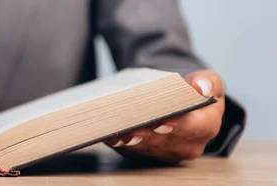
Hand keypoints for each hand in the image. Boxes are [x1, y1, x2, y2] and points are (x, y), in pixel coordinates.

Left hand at [104, 70, 224, 162]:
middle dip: (146, 134)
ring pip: (146, 147)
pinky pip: (132, 150)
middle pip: (163, 140)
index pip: (193, 128)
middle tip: (130, 127)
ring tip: (116, 131)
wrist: (182, 103)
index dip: (177, 125)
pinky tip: (109, 135)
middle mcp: (188, 145)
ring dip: (130, 140)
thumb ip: (208, 81)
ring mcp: (166, 152)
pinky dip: (120, 142)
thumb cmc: (195, 91)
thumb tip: (201, 87)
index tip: (161, 122)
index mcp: (206, 126)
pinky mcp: (149, 154)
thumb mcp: (208, 81)